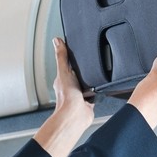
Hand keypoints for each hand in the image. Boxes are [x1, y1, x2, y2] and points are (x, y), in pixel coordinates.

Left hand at [33, 38, 96, 156]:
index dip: (72, 57)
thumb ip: (62, 57)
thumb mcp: (64, 71)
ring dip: (92, 80)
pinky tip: (100, 87)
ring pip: (89, 82)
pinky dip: (99, 90)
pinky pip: (97, 92)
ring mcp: (80, 93)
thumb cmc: (66, 98)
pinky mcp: (90, 100)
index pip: (67, 64)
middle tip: (89, 62)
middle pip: (79, 72)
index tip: (75, 50)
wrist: (76, 115)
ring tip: (94, 75)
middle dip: (84, 69)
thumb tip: (57, 41)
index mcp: (63, 78)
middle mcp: (71, 86)